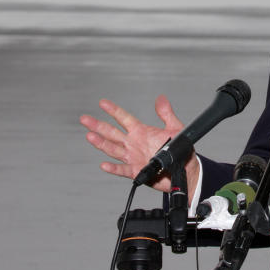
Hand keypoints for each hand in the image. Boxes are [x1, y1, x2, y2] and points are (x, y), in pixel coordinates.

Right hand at [80, 96, 199, 192]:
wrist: (184, 170)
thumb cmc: (180, 150)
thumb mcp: (175, 128)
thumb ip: (166, 114)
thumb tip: (161, 98)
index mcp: (141, 132)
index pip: (124, 118)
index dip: (114, 110)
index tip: (102, 103)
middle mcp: (134, 143)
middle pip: (112, 133)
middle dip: (98, 126)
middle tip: (85, 119)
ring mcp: (133, 157)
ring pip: (113, 149)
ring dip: (101, 144)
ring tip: (90, 136)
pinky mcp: (136, 171)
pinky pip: (123, 169)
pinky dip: (113, 168)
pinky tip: (104, 164)